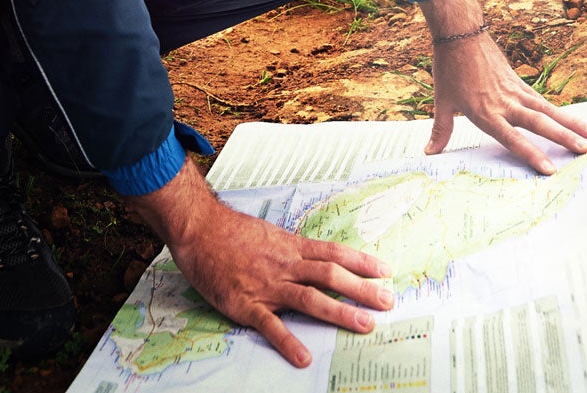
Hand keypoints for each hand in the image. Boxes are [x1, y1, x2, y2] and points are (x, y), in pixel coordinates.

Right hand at [126, 160, 394, 366]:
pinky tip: (303, 357)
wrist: (198, 228)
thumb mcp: (267, 234)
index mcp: (291, 247)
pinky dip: (288, 342)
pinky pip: (270, 325)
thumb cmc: (229, 231)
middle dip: (362, 289)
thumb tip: (312, 256)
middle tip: (387, 301)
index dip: (362, 262)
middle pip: (331, 276)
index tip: (385, 270)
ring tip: (365, 325)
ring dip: (340, 313)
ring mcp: (268, 285)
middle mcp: (286, 265)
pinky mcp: (246, 304)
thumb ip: (290, 248)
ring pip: (311, 298)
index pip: (334, 253)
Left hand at [420, 0, 586, 172]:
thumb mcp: (442, 101)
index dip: (532, 154)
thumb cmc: (450, 68)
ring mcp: (516, 91)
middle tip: (586, 150)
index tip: (550, 169)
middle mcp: (506, 103)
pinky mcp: (520, 82)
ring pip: (549, 110)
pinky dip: (560, 112)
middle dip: (565, 138)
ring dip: (572, 123)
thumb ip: (441, 130)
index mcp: (486, 112)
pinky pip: (543, 101)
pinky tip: (575, 121)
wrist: (461, 34)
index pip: (513, 138)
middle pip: (540, 123)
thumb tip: (430, 152)